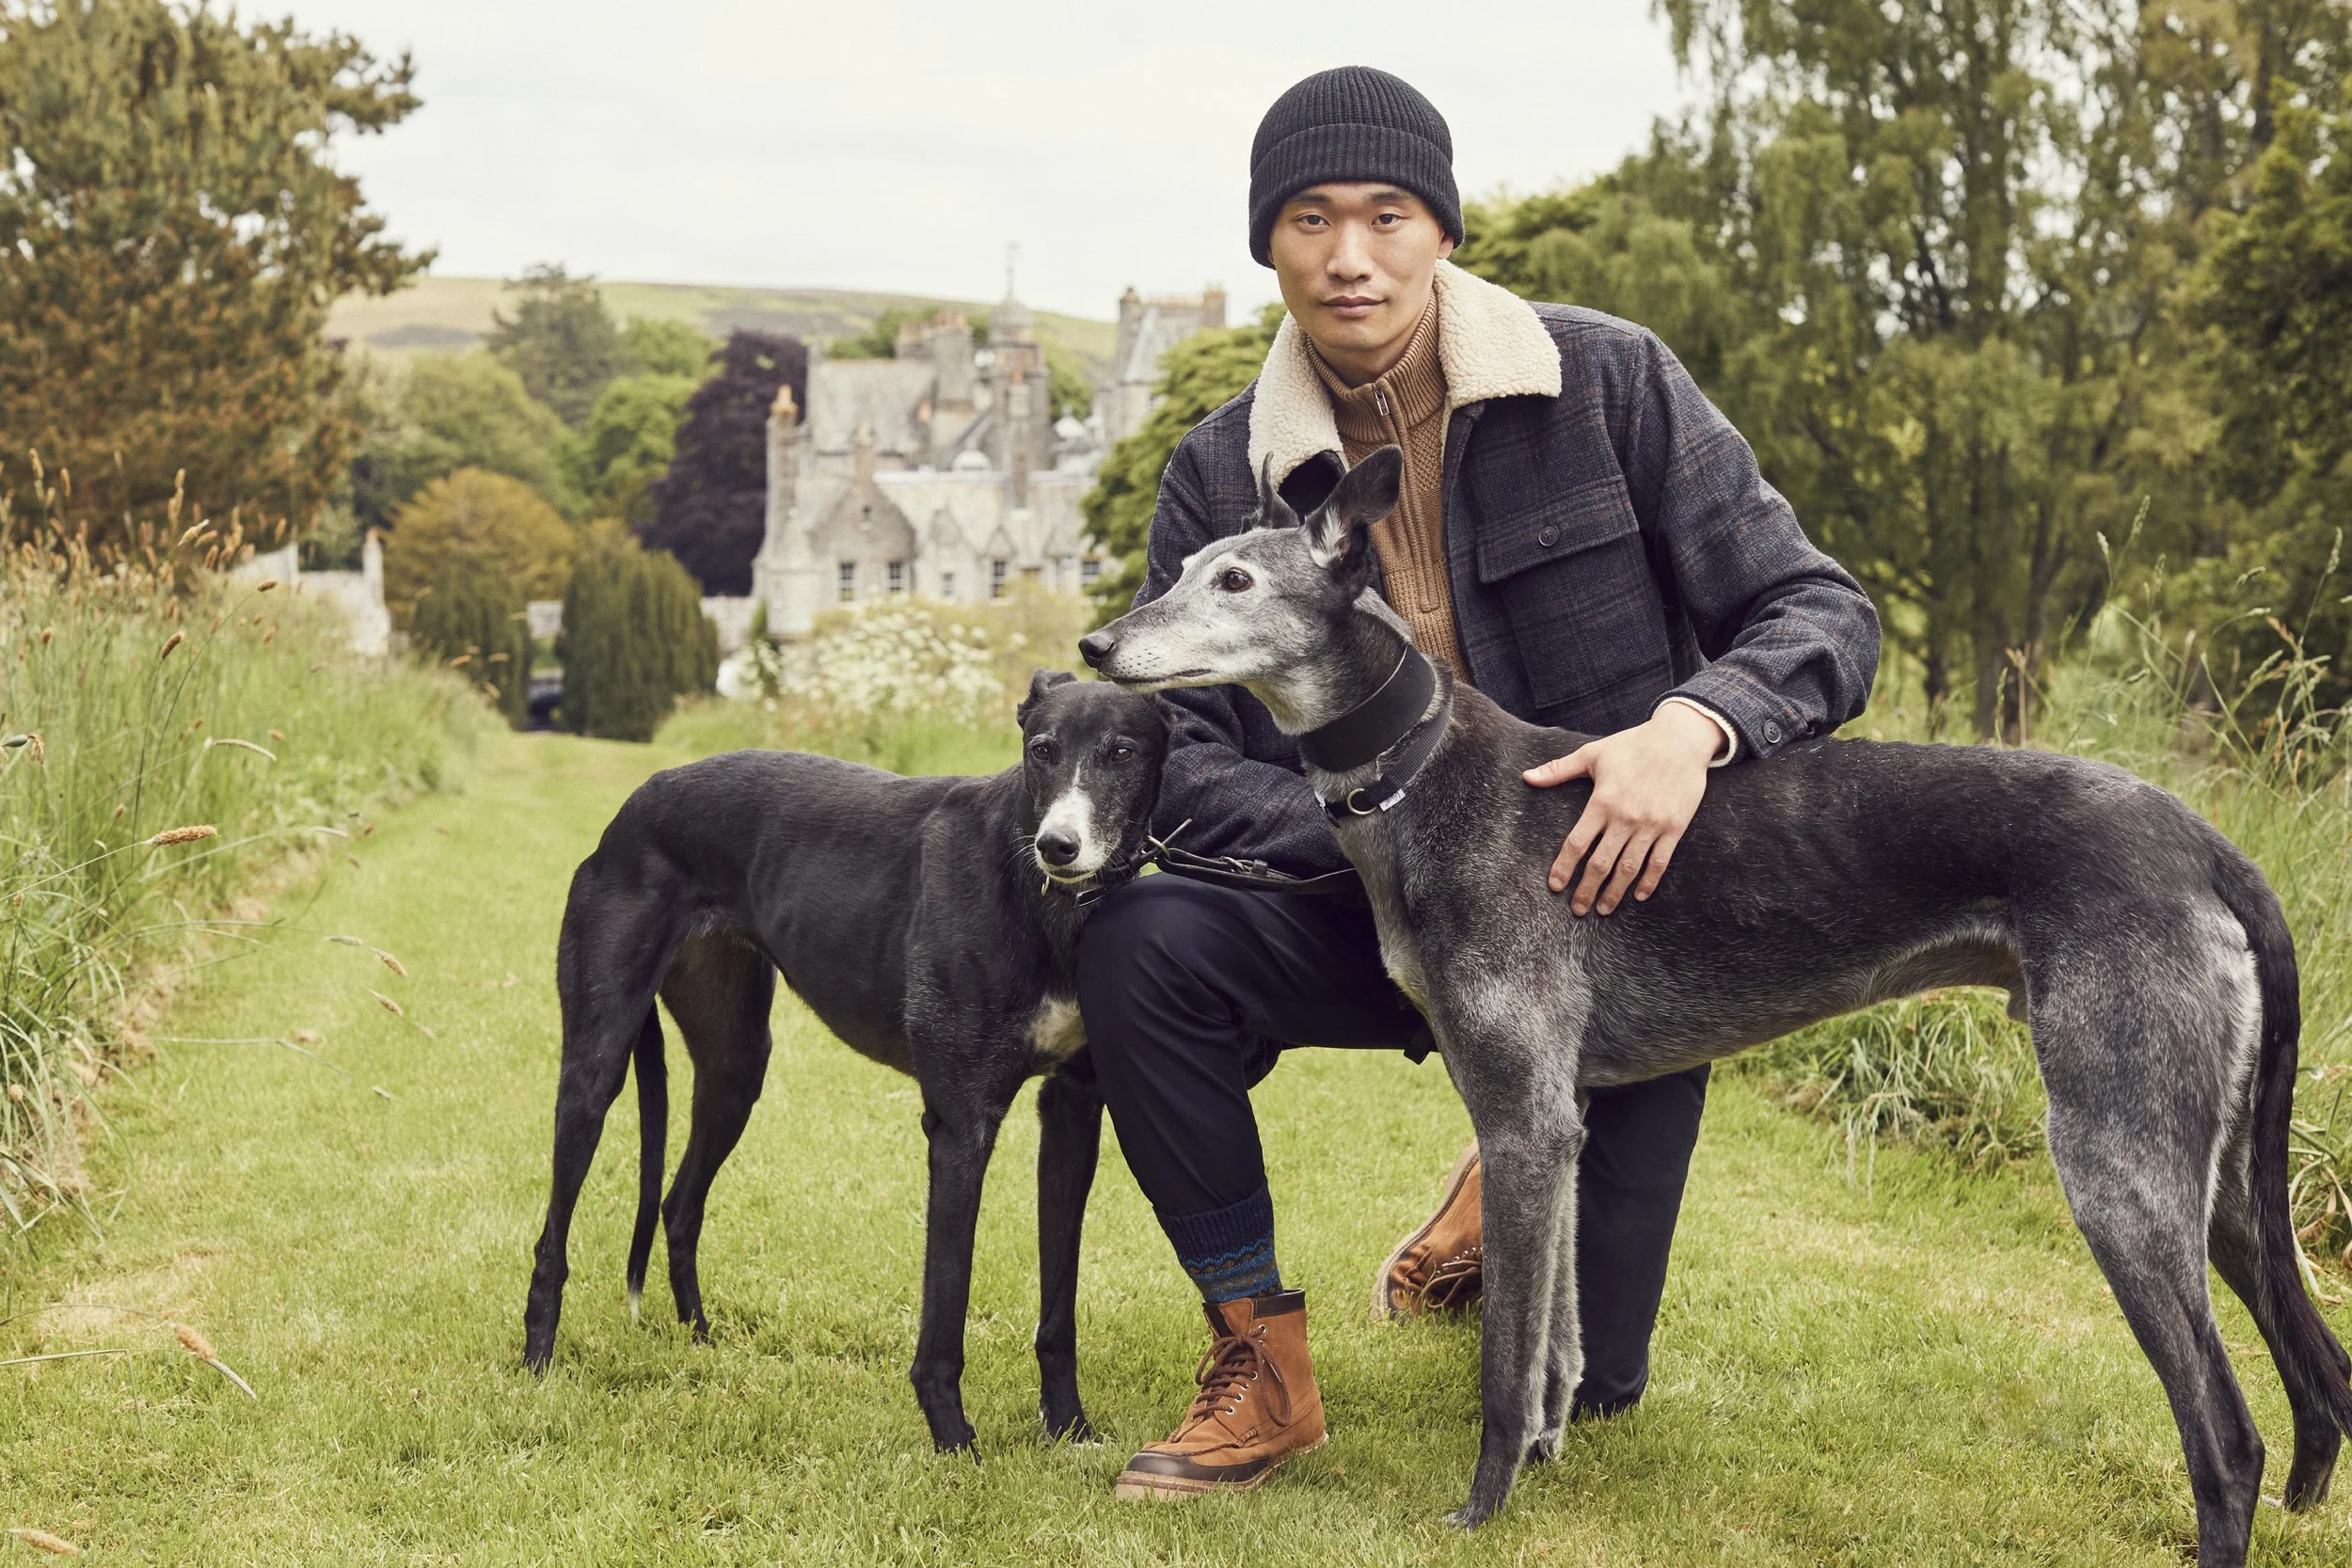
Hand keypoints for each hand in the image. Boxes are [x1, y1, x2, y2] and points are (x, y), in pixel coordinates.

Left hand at [1524, 704, 1724, 915]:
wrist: (1681, 740)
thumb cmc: (1634, 745)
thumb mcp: (1593, 754)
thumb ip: (1558, 769)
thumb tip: (1527, 777)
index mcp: (1603, 802)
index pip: (1577, 842)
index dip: (1564, 867)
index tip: (1555, 886)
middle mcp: (1626, 818)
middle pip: (1601, 863)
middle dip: (1587, 890)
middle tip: (1578, 909)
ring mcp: (1651, 825)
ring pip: (1629, 868)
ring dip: (1615, 892)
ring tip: (1604, 910)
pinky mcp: (1674, 827)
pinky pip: (1660, 861)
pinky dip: (1649, 881)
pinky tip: (1639, 895)